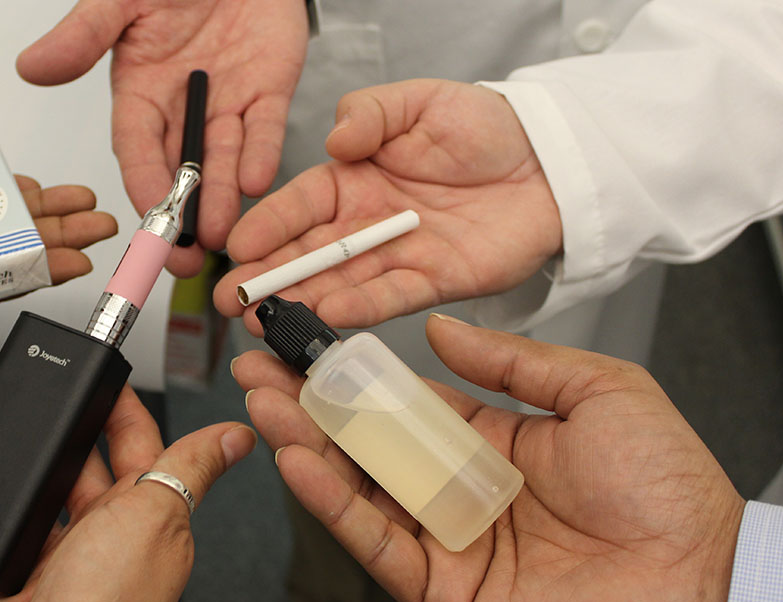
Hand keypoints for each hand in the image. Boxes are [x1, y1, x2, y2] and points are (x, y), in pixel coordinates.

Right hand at [0, 387, 257, 601]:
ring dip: (3, 470)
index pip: (140, 445)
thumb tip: (238, 437)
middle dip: (51, 433)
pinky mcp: (22, 591)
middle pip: (79, 469)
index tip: (101, 373)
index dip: (120, 406)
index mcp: (150, 516)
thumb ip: (189, 470)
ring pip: (31, 503)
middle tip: (25, 401)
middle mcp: (111, 541)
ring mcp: (66, 567)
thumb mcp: (154, 517)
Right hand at [17, 0, 308, 275]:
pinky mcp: (268, 92)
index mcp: (140, 91)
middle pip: (180, 170)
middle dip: (181, 214)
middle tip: (181, 255)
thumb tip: (31, 67)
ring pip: (223, 160)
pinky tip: (255, 182)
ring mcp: (227, 103)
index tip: (146, 217)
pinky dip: (262, 155)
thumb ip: (83, 35)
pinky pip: (266, 129)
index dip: (141, 184)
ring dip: (221, 199)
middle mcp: (182, 107)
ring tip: (218, 233)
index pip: (137, 149)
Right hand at [215, 79, 563, 333]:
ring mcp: (397, 256)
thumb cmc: (483, 126)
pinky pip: (392, 297)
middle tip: (233, 300)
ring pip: (340, 283)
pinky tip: (328, 314)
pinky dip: (361, 308)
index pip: (299, 204)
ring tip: (267, 319)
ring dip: (302, 302)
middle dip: (267, 278)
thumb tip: (335, 142)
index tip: (237, 245)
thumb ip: (370, 114)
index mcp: (352, 178)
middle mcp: (366, 223)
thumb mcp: (419, 100)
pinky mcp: (434, 282)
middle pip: (308, 253)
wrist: (550, 159)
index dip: (267, 225)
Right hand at [232, 314, 744, 601]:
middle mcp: (459, 488)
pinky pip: (377, 542)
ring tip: (263, 400)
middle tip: (257, 365)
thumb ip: (514, 361)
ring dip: (306, 445)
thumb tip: (445, 328)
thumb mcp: (599, 391)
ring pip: (359, 488)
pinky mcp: (441, 589)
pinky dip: (333, 504)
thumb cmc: (668, 489)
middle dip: (309, 403)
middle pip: (367, 442)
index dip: (356, 369)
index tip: (311, 337)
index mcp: (493, 440)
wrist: (702, 580)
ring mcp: (446, 538)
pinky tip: (299, 461)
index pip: (404, 399)